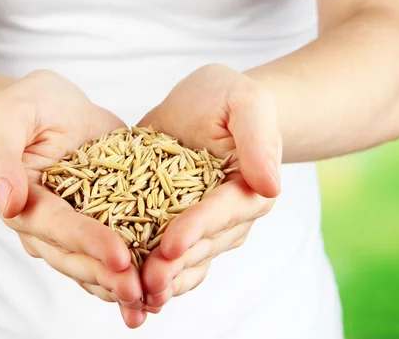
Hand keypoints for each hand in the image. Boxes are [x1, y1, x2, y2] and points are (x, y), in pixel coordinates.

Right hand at [0, 69, 146, 327]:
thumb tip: (6, 203)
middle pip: (76, 257)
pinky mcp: (101, 220)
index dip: (87, 242)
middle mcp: (48, 224)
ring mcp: (75, 226)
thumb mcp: (11, 116)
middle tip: (142, 290)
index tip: (119, 258)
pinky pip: (116, 248)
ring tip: (154, 299)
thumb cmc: (28, 107)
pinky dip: (137, 265)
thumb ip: (0, 156)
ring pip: (94, 264)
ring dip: (121, 284)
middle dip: (109, 276)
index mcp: (24, 202)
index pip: (56, 226)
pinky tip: (163, 280)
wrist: (52, 108)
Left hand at [137, 64, 281, 309]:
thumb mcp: (246, 102)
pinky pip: (167, 259)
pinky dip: (148, 275)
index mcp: (247, 190)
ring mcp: (203, 228)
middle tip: (146, 283)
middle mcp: (229, 217)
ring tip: (135, 299)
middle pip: (201, 246)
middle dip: (173, 266)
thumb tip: (271, 185)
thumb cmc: (227, 98)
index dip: (197, 229)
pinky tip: (127, 295)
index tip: (171, 245)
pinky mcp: (176, 228)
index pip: (222, 212)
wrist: (205, 108)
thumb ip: (259, 137)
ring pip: (185, 262)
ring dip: (162, 282)